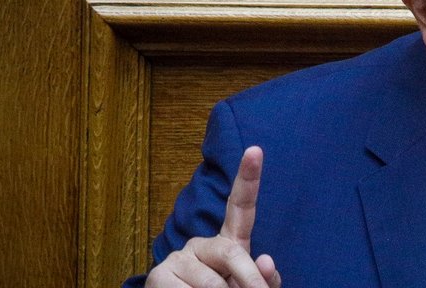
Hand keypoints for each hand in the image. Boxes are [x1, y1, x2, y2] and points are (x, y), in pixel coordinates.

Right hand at [146, 146, 281, 286]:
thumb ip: (262, 278)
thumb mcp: (246, 287)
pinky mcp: (159, 276)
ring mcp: (179, 257)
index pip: (240, 207)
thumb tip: (266, 260)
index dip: (248, 178)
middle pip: (232, 253)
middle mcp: (201, 243)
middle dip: (249, 280)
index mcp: (228, 243)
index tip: (255, 150)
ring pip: (212, 283)